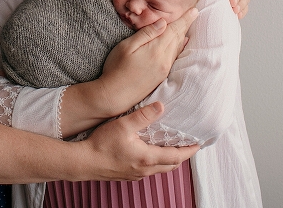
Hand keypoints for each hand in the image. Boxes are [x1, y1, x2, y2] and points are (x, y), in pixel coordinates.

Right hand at [80, 102, 199, 180]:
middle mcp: (145, 170)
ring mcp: (136, 174)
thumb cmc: (102, 145)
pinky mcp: (128, 174)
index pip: (177, 157)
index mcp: (148, 158)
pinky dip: (157, 162)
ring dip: (169, 159)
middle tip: (189, 145)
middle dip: (182, 156)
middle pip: (171, 165)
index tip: (198, 143)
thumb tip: (161, 106)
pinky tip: (151, 152)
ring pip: (160, 169)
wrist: (84, 162)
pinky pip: (149, 170)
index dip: (189, 150)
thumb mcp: (123, 125)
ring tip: (173, 147)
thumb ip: (143, 116)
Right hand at [97, 7, 197, 115]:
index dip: (184, 19)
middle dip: (186, 25)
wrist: (115, 95)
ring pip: (177, 48)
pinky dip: (179, 47)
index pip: (174, 30)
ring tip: (188, 24)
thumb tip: (163, 22)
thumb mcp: (127, 46)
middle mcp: (164, 60)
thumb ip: (146, 33)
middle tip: (194, 13)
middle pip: (178, 38)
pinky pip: (175, 57)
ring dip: (183, 35)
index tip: (194, 10)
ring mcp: (164, 69)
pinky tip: (182, 43)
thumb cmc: (116, 68)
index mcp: (156, 50)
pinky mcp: (162, 76)